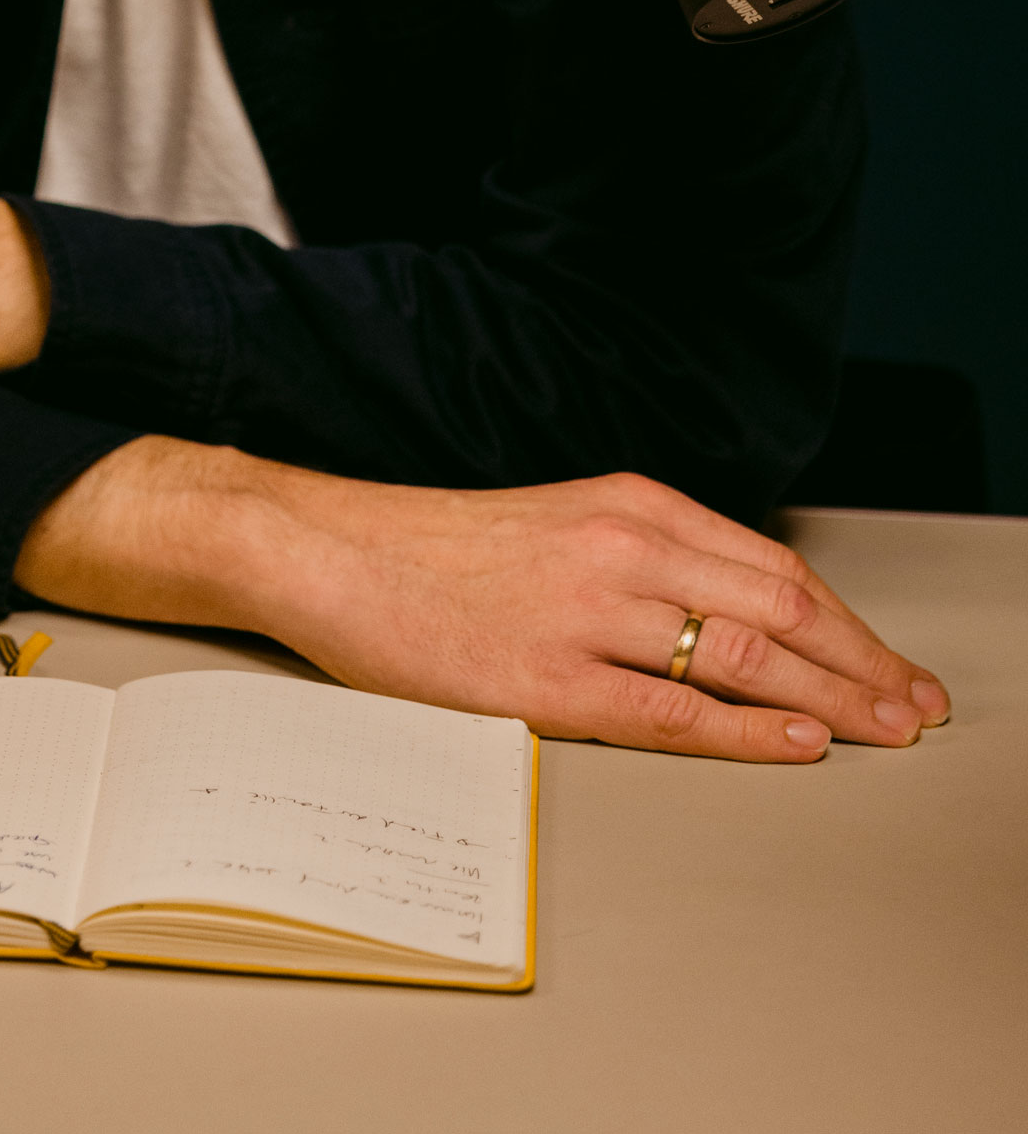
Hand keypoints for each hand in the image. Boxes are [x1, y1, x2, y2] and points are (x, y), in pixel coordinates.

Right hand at [18, 441, 951, 762]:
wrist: (327, 546)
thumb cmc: (433, 547)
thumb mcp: (558, 522)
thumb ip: (640, 555)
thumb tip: (734, 613)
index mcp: (624, 502)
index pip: (771, 567)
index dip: (847, 623)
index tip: (893, 664)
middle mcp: (617, 544)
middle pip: (778, 609)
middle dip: (862, 665)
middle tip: (916, 708)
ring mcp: (582, 611)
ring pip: (740, 656)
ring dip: (830, 699)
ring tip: (884, 731)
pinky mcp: (541, 675)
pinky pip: (667, 710)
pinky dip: (745, 729)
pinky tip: (793, 741)